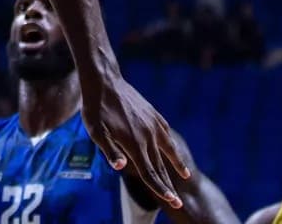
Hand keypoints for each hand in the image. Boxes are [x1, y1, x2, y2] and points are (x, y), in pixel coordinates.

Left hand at [81, 70, 191, 208]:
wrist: (104, 80)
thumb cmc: (96, 108)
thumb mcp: (96, 131)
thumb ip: (109, 150)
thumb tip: (121, 167)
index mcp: (134, 143)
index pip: (150, 173)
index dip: (161, 189)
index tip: (172, 201)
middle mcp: (148, 135)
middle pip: (160, 166)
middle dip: (168, 185)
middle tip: (177, 201)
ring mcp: (152, 123)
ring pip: (168, 148)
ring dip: (177, 164)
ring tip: (185, 175)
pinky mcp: (152, 113)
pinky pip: (165, 131)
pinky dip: (170, 143)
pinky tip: (170, 146)